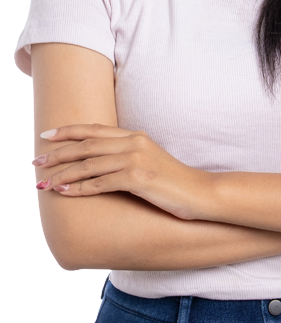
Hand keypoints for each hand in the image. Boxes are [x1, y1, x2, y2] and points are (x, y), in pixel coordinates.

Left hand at [32, 124, 209, 219]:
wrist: (202, 193)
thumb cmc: (175, 182)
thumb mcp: (151, 161)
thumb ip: (128, 156)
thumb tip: (102, 162)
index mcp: (136, 136)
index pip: (95, 129)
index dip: (68, 131)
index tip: (47, 135)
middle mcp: (134, 142)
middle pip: (87, 144)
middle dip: (58, 153)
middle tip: (36, 160)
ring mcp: (136, 159)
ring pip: (89, 164)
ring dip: (63, 174)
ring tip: (44, 183)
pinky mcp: (138, 178)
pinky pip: (101, 182)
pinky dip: (79, 188)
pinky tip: (65, 192)